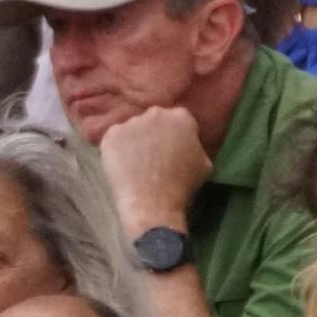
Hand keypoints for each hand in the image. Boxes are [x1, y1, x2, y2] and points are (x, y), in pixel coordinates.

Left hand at [98, 106, 212, 236]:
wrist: (153, 203)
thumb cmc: (182, 186)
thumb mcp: (204, 163)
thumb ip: (195, 145)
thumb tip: (188, 145)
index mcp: (181, 117)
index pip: (178, 120)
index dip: (175, 136)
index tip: (172, 149)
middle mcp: (155, 113)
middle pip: (154, 120)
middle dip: (154, 134)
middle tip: (152, 156)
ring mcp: (131, 123)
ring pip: (132, 129)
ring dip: (134, 141)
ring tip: (135, 164)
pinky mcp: (111, 135)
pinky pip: (114, 139)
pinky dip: (116, 150)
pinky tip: (121, 166)